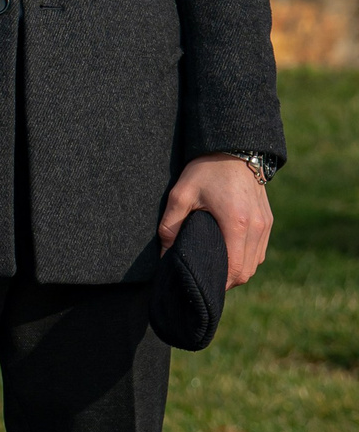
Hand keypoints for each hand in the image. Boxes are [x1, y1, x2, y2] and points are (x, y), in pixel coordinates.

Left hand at [159, 154, 271, 289]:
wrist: (234, 148)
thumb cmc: (205, 170)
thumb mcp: (181, 194)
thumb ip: (170, 225)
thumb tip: (163, 254)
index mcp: (236, 224)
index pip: (235, 269)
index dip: (220, 282)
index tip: (202, 283)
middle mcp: (257, 228)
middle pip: (248, 271)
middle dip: (227, 279)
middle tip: (205, 277)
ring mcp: (265, 225)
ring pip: (256, 262)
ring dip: (238, 269)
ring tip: (214, 266)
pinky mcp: (268, 220)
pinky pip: (260, 250)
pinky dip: (246, 257)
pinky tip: (228, 252)